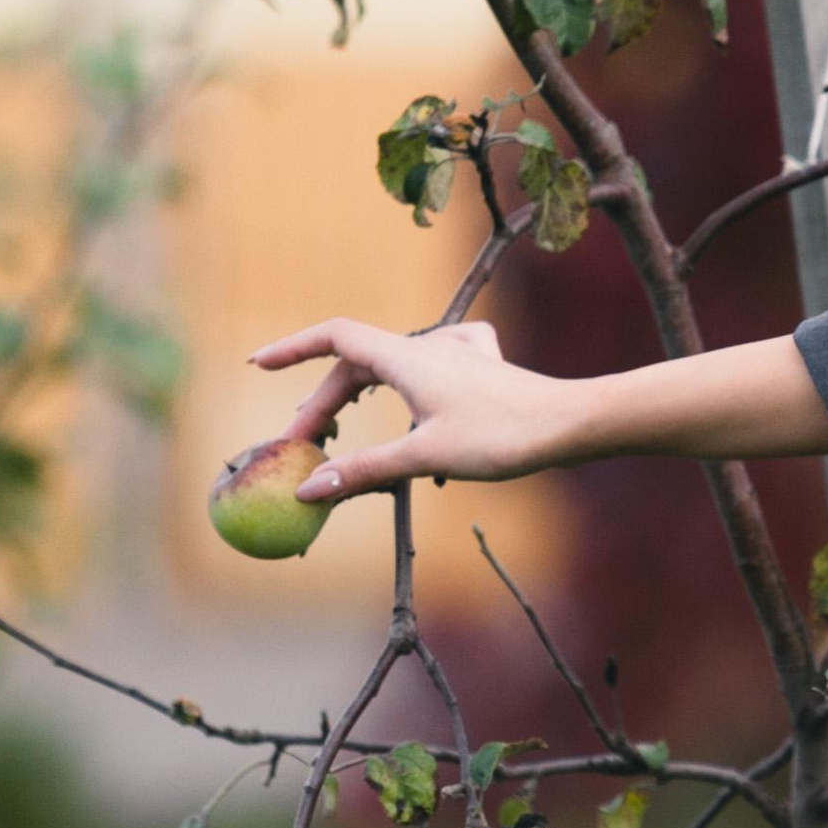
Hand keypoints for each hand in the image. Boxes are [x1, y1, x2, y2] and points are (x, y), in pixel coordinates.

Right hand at [249, 316, 588, 504]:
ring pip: (390, 367)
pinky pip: (430, 365)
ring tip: (341, 434)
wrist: (571, 422)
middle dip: (323, 404)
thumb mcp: (425, 457)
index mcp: (405, 357)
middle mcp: (426, 347)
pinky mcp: (480, 369)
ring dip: (359, 396)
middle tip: (302, 449)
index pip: (333, 338)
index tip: (256, 366)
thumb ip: (364, 470)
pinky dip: (406, 383)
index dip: (292, 349)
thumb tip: (307, 490)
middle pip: (356, 365)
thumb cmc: (502, 436)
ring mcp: (455, 355)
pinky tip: (417, 398)